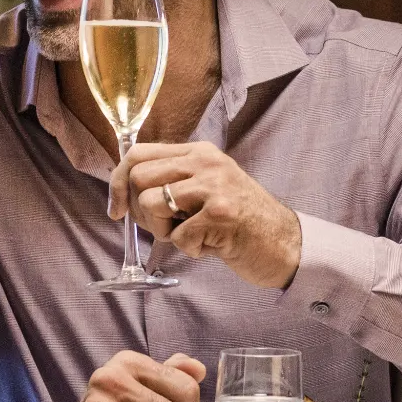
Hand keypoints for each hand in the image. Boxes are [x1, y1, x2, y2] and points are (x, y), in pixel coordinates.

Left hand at [110, 142, 302, 288]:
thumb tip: (123, 192)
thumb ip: (173, 182)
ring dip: (163, 231)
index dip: (117, 182)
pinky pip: (176, 236)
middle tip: (166, 228)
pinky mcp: (221, 214)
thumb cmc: (240, 222)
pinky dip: (188, 249)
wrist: (284, 244)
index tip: (116, 210)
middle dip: (141, 211)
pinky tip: (211, 246)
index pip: (138, 153)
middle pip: (138, 177)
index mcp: (199, 152)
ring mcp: (215, 186)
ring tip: (191, 236)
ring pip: (151, 202)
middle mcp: (206, 162)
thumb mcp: (207, 188)